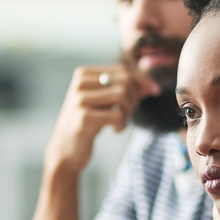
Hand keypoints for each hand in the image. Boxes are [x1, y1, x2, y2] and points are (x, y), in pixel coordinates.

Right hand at [46, 64, 160, 173]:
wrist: (65, 150)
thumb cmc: (89, 124)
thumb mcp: (104, 102)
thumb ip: (124, 90)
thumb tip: (150, 85)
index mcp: (84, 74)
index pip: (122, 70)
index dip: (142, 80)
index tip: (154, 91)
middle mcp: (81, 83)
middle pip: (125, 80)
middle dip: (134, 98)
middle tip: (128, 114)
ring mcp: (80, 100)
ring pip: (121, 94)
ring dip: (128, 111)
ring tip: (121, 121)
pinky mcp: (85, 119)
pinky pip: (117, 115)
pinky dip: (122, 124)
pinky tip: (115, 130)